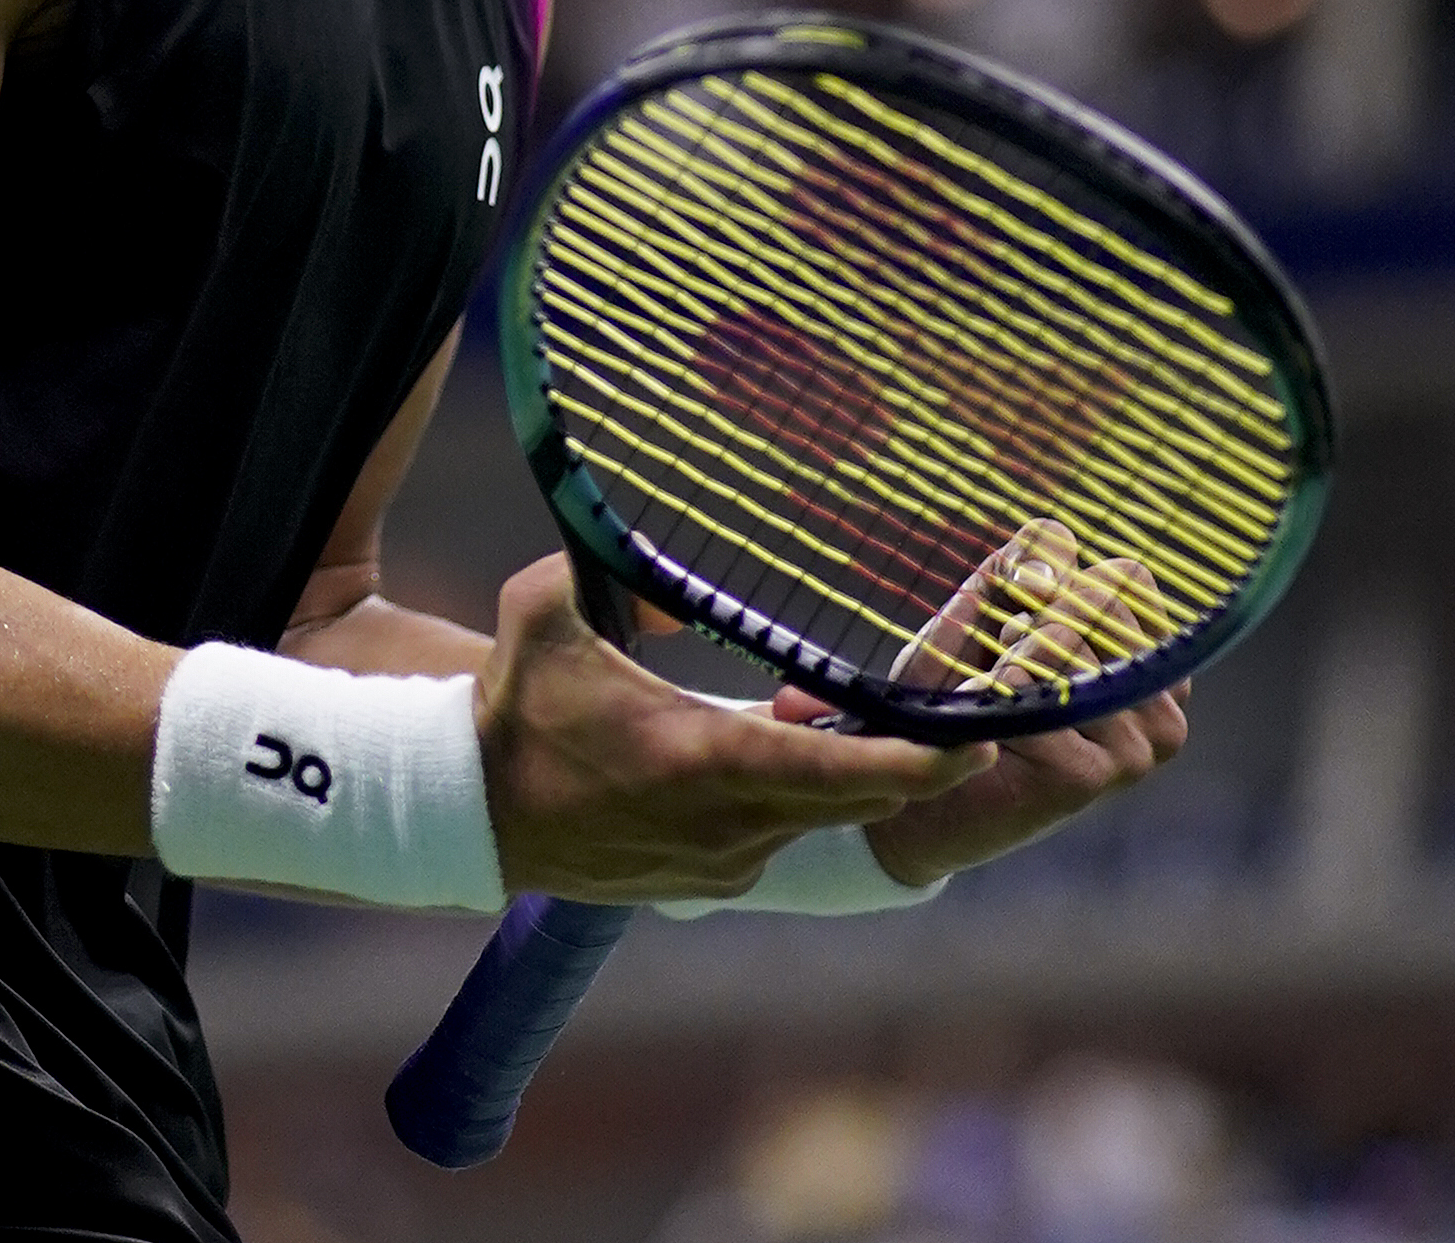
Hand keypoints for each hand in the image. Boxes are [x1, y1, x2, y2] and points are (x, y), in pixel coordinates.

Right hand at [476, 556, 986, 904]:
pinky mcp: (711, 884)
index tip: (982, 745)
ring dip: (842, 773)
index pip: (838, 767)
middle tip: (958, 719)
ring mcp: (721, 863)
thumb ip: (616, 571)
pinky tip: (768, 759)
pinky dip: (794, 799)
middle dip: (909, 760)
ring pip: (820, 815)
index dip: (920, 760)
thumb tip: (680, 576)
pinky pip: (780, 835)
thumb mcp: (547, 607)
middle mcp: (725, 824)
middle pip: (856, 796)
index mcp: (701, 759)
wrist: (472, 810)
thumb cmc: (513, 704)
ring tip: (836, 717)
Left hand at [804, 521, 1189, 888]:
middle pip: (1097, 605)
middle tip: (1002, 674)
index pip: (1126, 579)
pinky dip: (988, 702)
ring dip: (1003, 664)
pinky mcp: (1090, 777)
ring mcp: (1135, 748)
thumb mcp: (988, 606)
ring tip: (994, 707)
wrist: (912, 779)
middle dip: (1025, 622)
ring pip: (1061, 644)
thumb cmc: (954, 685)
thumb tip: (1045, 578)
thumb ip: (1028, 564)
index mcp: (1152, 663)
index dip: (1056, 583)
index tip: (1018, 622)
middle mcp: (1163, 708)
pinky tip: (985, 738)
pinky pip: (1031, 695)